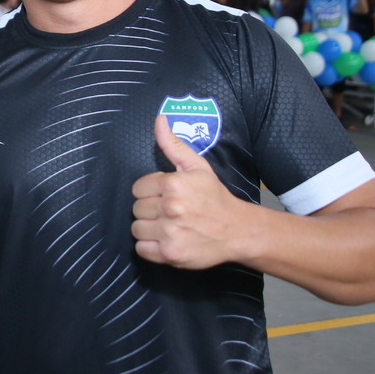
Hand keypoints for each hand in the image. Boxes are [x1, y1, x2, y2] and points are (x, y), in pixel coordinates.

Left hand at [130, 114, 253, 268]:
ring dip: (149, 229)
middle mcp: (171, 208)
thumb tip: (159, 119)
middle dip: (150, 210)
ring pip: (137, 228)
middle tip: (170, 212)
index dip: (150, 192)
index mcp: (174, 184)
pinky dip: (150, 247)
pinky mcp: (170, 254)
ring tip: (168, 226)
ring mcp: (170, 232)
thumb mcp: (197, 167)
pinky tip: (166, 240)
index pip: (137, 188)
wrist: (238, 230)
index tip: (165, 196)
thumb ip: (173, 144)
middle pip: (136, 209)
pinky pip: (141, 249)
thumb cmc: (215, 198)